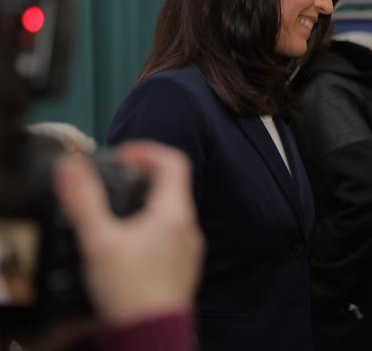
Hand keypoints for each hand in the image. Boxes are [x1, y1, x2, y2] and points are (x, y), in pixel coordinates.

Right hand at [53, 141, 203, 324]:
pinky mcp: (183, 266)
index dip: (147, 150)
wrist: (151, 335)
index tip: (122, 157)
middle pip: (172, 184)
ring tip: (115, 213)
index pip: (173, 161)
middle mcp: (188, 226)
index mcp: (174, 212)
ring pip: (171, 211)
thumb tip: (72, 167)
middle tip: (113, 181)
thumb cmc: (131, 291)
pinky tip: (127, 245)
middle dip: (141, 177)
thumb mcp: (99, 241)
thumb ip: (85, 201)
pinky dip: (150, 228)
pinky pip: (170, 235)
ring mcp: (189, 247)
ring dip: (145, 204)